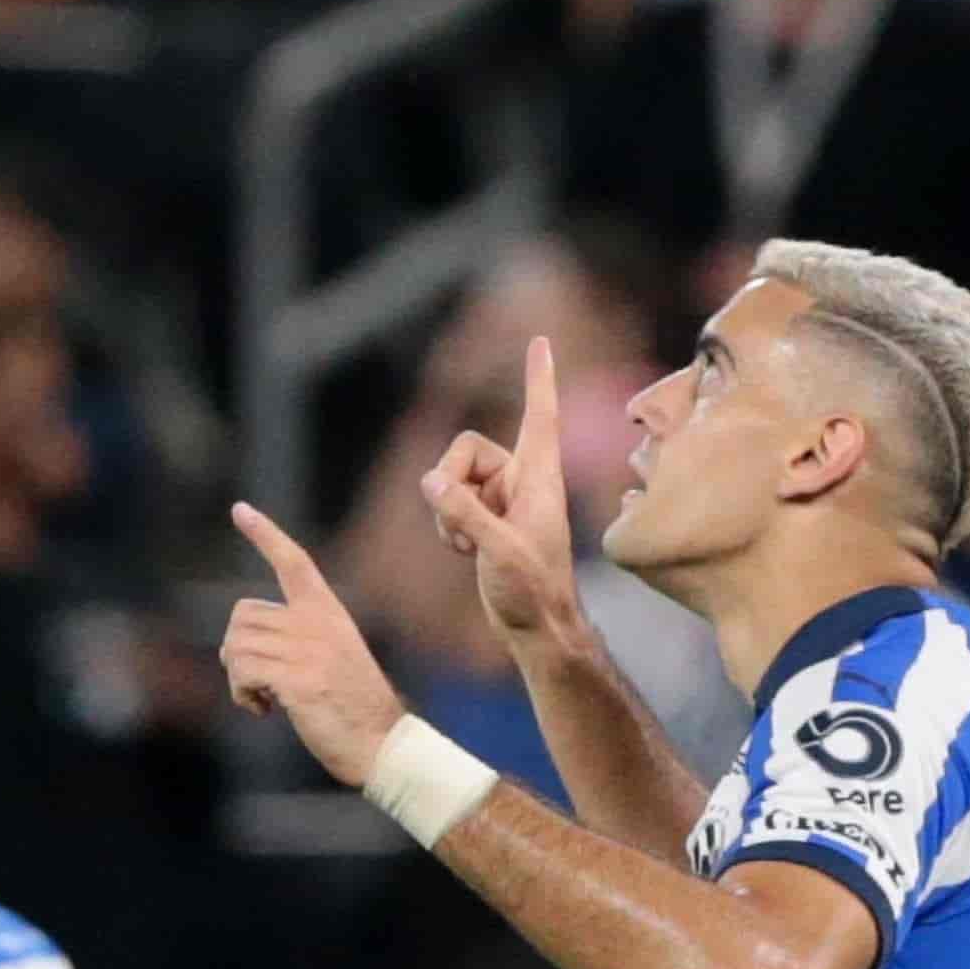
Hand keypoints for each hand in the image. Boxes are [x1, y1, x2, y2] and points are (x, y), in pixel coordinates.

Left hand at [220, 503, 405, 789]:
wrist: (382, 744)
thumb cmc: (353, 709)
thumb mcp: (331, 659)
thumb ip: (297, 640)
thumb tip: (239, 647)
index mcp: (328, 612)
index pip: (294, 561)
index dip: (265, 534)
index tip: (240, 509)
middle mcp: (316, 623)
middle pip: (242, 615)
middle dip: (237, 650)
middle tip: (258, 681)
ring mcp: (307, 650)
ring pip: (235, 645)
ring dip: (239, 678)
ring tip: (265, 699)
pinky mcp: (297, 679)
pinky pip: (242, 671)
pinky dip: (243, 695)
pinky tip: (265, 711)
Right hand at [418, 335, 584, 651]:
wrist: (537, 627)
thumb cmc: (533, 589)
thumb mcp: (499, 549)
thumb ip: (465, 512)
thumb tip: (429, 480)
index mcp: (539, 477)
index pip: (540, 414)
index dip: (538, 377)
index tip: (540, 341)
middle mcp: (521, 480)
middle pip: (467, 447)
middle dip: (450, 480)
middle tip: (458, 523)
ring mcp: (501, 499)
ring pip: (452, 477)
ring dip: (446, 509)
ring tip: (465, 545)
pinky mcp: (484, 519)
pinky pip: (447, 502)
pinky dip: (444, 525)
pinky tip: (462, 552)